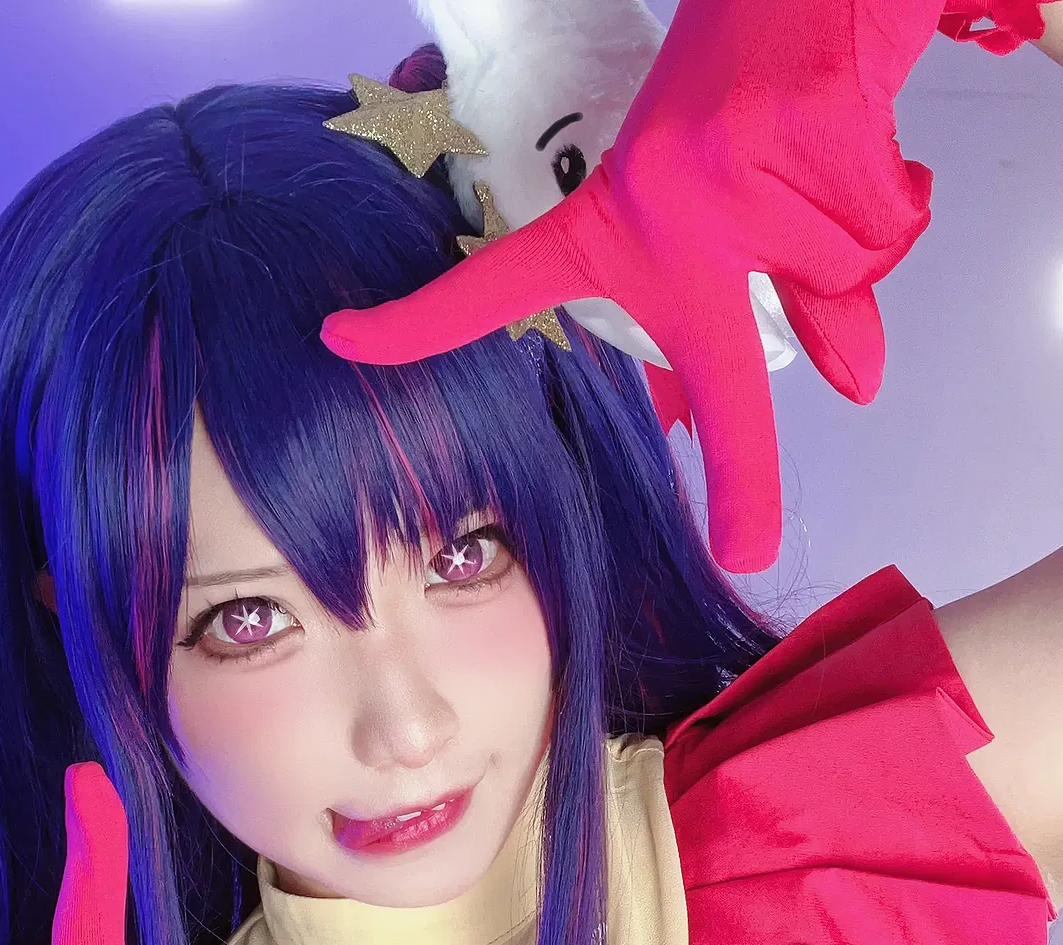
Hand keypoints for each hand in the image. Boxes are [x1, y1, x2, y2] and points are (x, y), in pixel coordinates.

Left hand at [322, 0, 948, 572]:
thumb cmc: (756, 90)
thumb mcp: (743, 214)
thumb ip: (793, 305)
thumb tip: (858, 385)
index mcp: (617, 222)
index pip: (504, 282)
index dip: (427, 321)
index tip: (342, 339)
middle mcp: (662, 205)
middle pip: (733, 376)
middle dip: (745, 482)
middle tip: (748, 558)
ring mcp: (731, 175)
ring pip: (838, 279)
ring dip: (859, 229)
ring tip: (826, 146)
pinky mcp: (809, 135)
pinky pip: (882, 230)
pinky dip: (898, 194)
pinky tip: (857, 123)